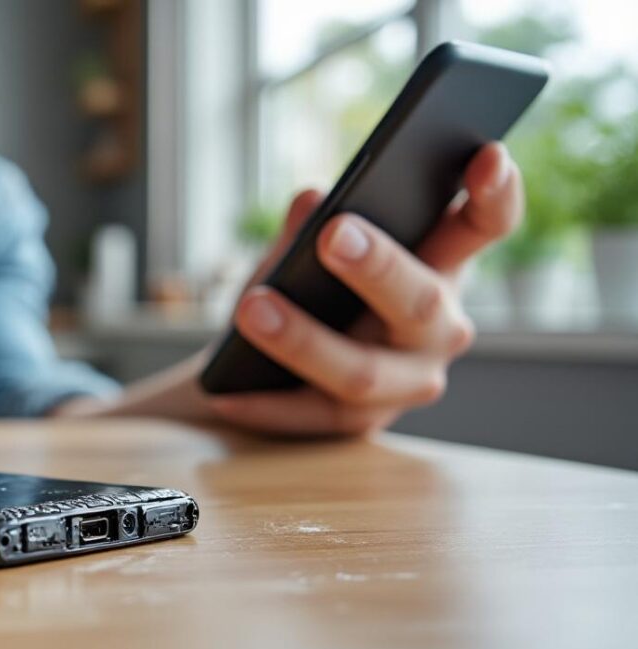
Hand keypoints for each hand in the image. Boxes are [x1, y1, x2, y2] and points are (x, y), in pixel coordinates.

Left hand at [205, 142, 520, 436]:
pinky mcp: (360, 425)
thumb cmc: (302, 289)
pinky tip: (224, 393)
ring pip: (362, 369)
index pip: (481, 227)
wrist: (263, 366)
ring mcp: (406, 383)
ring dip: (302, 339)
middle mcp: (439, 328)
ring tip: (251, 308)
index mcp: (439, 266)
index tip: (489, 153)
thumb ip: (308, 227)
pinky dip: (264, 404)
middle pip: (420, 302)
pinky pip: (310, 415)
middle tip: (334, 234)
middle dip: (379, 268)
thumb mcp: (299, 252)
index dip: (494, 194)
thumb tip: (312, 201)